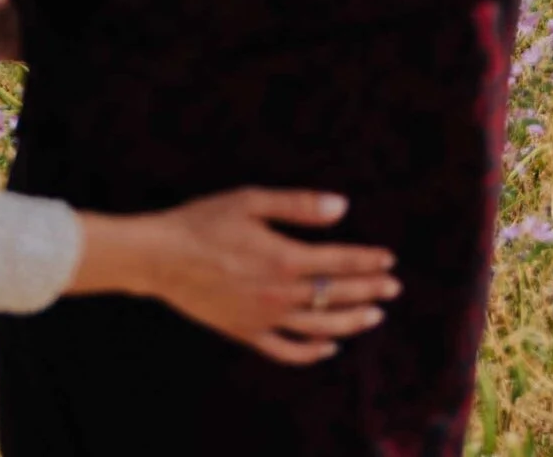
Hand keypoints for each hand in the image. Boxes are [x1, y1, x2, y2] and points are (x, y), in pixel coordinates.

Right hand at [70, 191, 397, 366]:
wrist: (159, 257)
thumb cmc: (202, 222)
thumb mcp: (250, 200)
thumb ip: (298, 205)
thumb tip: (342, 207)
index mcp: (285, 257)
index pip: (340, 262)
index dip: (368, 261)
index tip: (388, 259)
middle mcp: (281, 293)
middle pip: (338, 295)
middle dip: (370, 290)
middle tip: (392, 287)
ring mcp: (265, 317)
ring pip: (322, 326)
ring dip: (353, 322)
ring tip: (374, 315)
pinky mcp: (247, 333)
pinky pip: (288, 351)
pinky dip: (312, 352)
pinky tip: (328, 347)